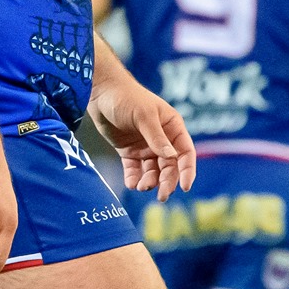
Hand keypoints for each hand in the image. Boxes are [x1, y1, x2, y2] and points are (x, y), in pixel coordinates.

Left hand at [89, 78, 193, 200]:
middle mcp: (162, 139)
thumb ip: (156, 137)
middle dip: (167, 182)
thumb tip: (172, 157)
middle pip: (170, 166)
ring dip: (150, 181)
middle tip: (161, 196)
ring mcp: (145, 146)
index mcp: (172, 127)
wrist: (101, 91)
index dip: (187, 170)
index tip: (185, 187)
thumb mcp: (143, 116)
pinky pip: (135, 169)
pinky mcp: (129, 151)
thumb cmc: (126, 97)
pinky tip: (131, 184)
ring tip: (141, 187)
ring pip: (153, 171)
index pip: (185, 153)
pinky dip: (134, 178)